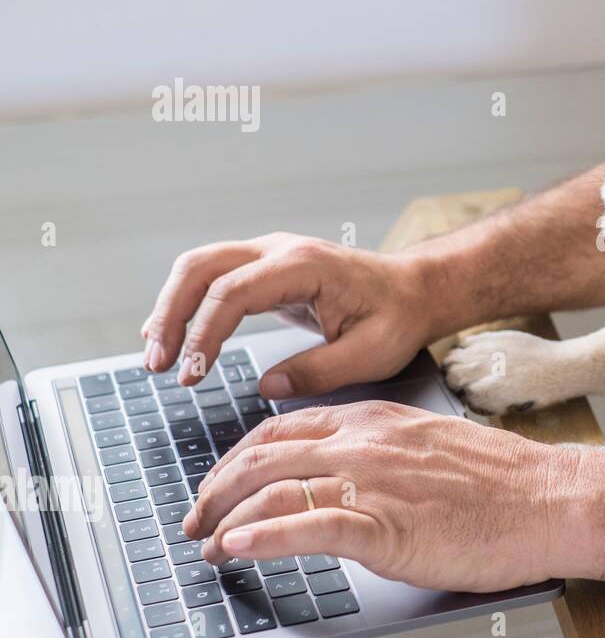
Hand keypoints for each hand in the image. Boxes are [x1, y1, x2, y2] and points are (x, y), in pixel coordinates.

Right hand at [141, 232, 451, 398]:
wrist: (414, 290)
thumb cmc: (398, 317)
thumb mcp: (371, 353)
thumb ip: (319, 371)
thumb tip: (267, 386)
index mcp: (304, 266)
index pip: (233, 291)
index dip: (205, 333)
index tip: (192, 374)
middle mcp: (280, 251)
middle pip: (202, 267)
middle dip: (171, 313)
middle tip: (159, 364)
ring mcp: (270, 257)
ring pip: (200, 268)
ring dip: (172, 308)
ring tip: (158, 356)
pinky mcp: (266, 271)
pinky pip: (215, 279)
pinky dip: (188, 304)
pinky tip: (173, 336)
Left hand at [182, 401, 582, 591]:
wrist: (549, 499)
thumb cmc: (503, 481)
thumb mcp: (431, 444)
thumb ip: (383, 451)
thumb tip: (347, 474)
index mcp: (376, 420)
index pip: (283, 428)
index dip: (238, 457)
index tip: (221, 481)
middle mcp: (365, 444)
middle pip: (263, 456)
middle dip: (216, 489)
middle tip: (196, 518)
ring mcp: (374, 483)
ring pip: (273, 489)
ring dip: (226, 518)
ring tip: (208, 544)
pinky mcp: (386, 526)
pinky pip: (306, 527)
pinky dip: (261, 538)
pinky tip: (237, 549)